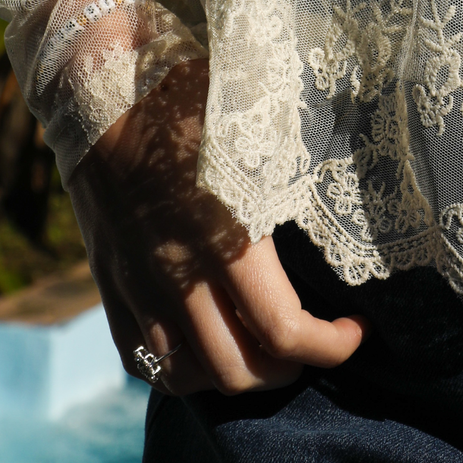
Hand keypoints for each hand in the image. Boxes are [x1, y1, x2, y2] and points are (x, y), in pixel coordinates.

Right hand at [68, 59, 367, 395]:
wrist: (103, 86)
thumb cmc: (196, 93)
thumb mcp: (260, 125)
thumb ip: (297, 173)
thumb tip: (358, 193)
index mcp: (226, 231)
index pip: (282, 329)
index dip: (331, 345)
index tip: (359, 331)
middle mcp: (177, 270)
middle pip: (239, 369)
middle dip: (290, 367)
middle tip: (318, 341)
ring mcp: (136, 284)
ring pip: (188, 376)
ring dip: (236, 374)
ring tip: (266, 349)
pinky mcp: (110, 284)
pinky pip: (143, 358)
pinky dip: (182, 369)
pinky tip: (210, 347)